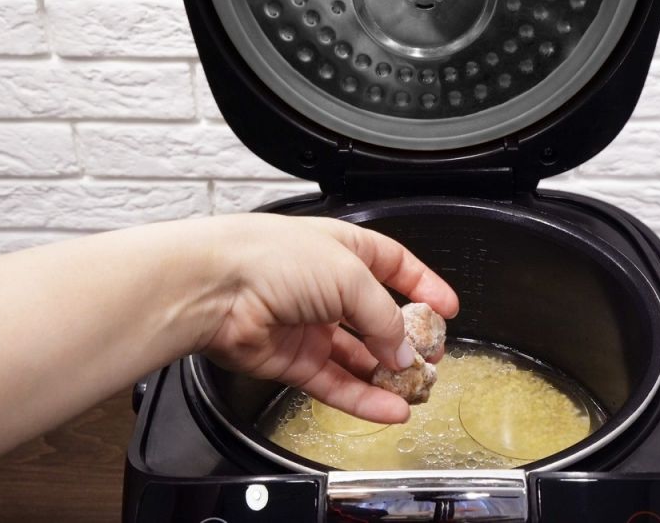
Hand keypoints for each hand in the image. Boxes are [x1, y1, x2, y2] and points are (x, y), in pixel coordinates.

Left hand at [199, 214, 458, 423]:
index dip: (422, 285)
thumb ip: (383, 317)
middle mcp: (326, 287)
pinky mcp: (293, 361)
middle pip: (377, 318)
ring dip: (387, 376)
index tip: (447, 309)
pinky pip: (336, 384)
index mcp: (343, 251)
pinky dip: (364, 399)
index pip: (394, 266)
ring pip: (358, 358)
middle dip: (406, 340)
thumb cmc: (271, 259)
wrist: (213, 289)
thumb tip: (402, 350)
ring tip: (416, 391)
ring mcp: (309, 325)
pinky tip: (391, 409)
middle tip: (431, 359)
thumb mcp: (350, 277)